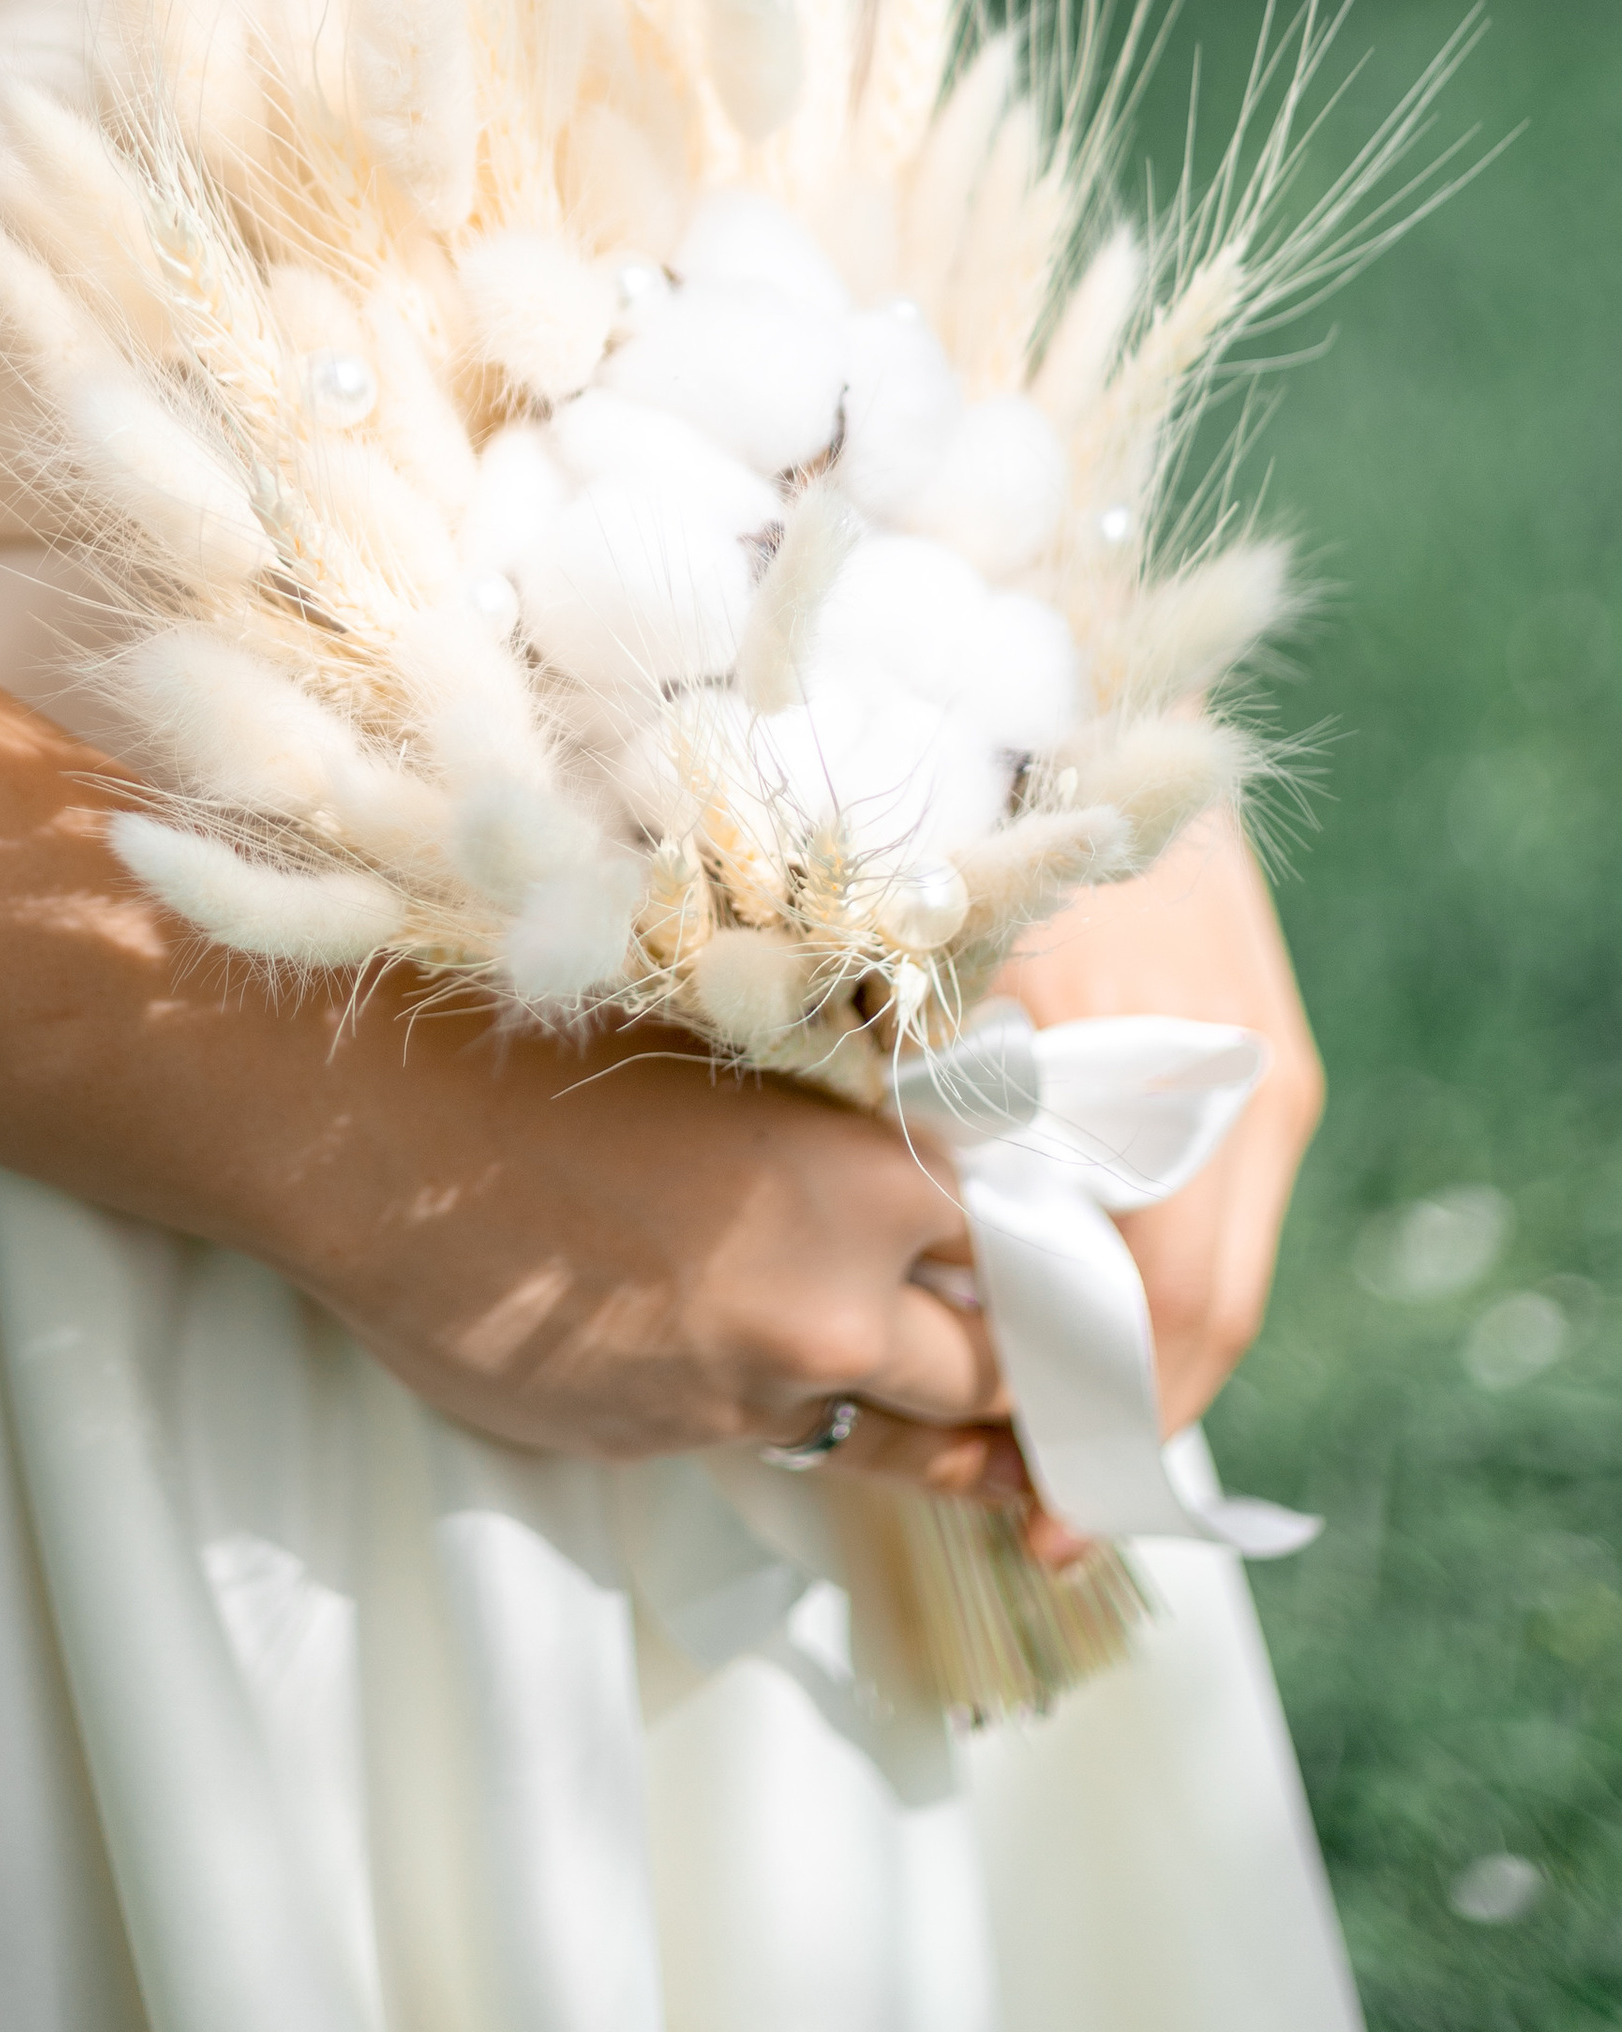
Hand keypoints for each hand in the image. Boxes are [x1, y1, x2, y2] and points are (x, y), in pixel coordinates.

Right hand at [262, 1010, 1012, 1479]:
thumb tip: (927, 1125)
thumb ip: (843, 1102)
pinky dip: (771, 1406)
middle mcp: (829, 1318)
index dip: (1033, 1233)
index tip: (1045, 1237)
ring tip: (980, 1442)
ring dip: (927, 1430)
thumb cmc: (541, 1040)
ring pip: (890, 1444)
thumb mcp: (731, 1034)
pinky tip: (748, 1357)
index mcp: (868, 1189)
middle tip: (1032, 1352)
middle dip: (1010, 1362)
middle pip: (985, 1376)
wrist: (376, 1140)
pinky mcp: (653, 1447)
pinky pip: (754, 1439)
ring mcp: (738, 1401)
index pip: (1021, 1238)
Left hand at [993, 805, 1323, 1455]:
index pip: (1165, 1308)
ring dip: (1140, 1353)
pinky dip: (1151, 1267)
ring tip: (1050, 1431)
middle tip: (1035, 1506)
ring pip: (1218, 1260)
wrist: (1065, 682)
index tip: (1031, 1504)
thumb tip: (930, 1273)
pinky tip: (1079, 1302)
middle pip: (1208, 1308)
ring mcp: (1258, 1063)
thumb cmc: (977, 815)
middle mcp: (1244, 1081)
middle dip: (1120, 1418)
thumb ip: (939, 1114)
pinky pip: (1209, 1197)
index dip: (1093, 1420)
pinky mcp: (1248, 1041)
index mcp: (1177, 1074)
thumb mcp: (936, 965)